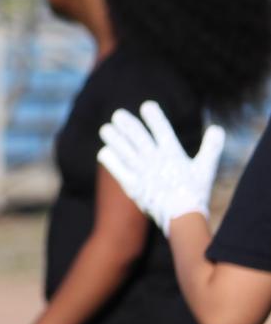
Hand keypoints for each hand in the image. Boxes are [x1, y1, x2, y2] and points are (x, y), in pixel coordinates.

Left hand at [98, 101, 223, 237]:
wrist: (182, 218)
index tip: (147, 105)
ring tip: (106, 128)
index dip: (155, 117)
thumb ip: (211, 148)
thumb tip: (218, 129)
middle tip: (117, 114)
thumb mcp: (206, 168)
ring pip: (125, 151)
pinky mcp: (132, 186)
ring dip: (115, 139)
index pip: (163, 131)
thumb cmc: (196, 193)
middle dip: (128, 125)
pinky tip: (105, 151)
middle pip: (139, 138)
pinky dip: (111, 160)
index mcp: (173, 155)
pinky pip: (118, 170)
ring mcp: (143, 173)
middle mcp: (156, 161)